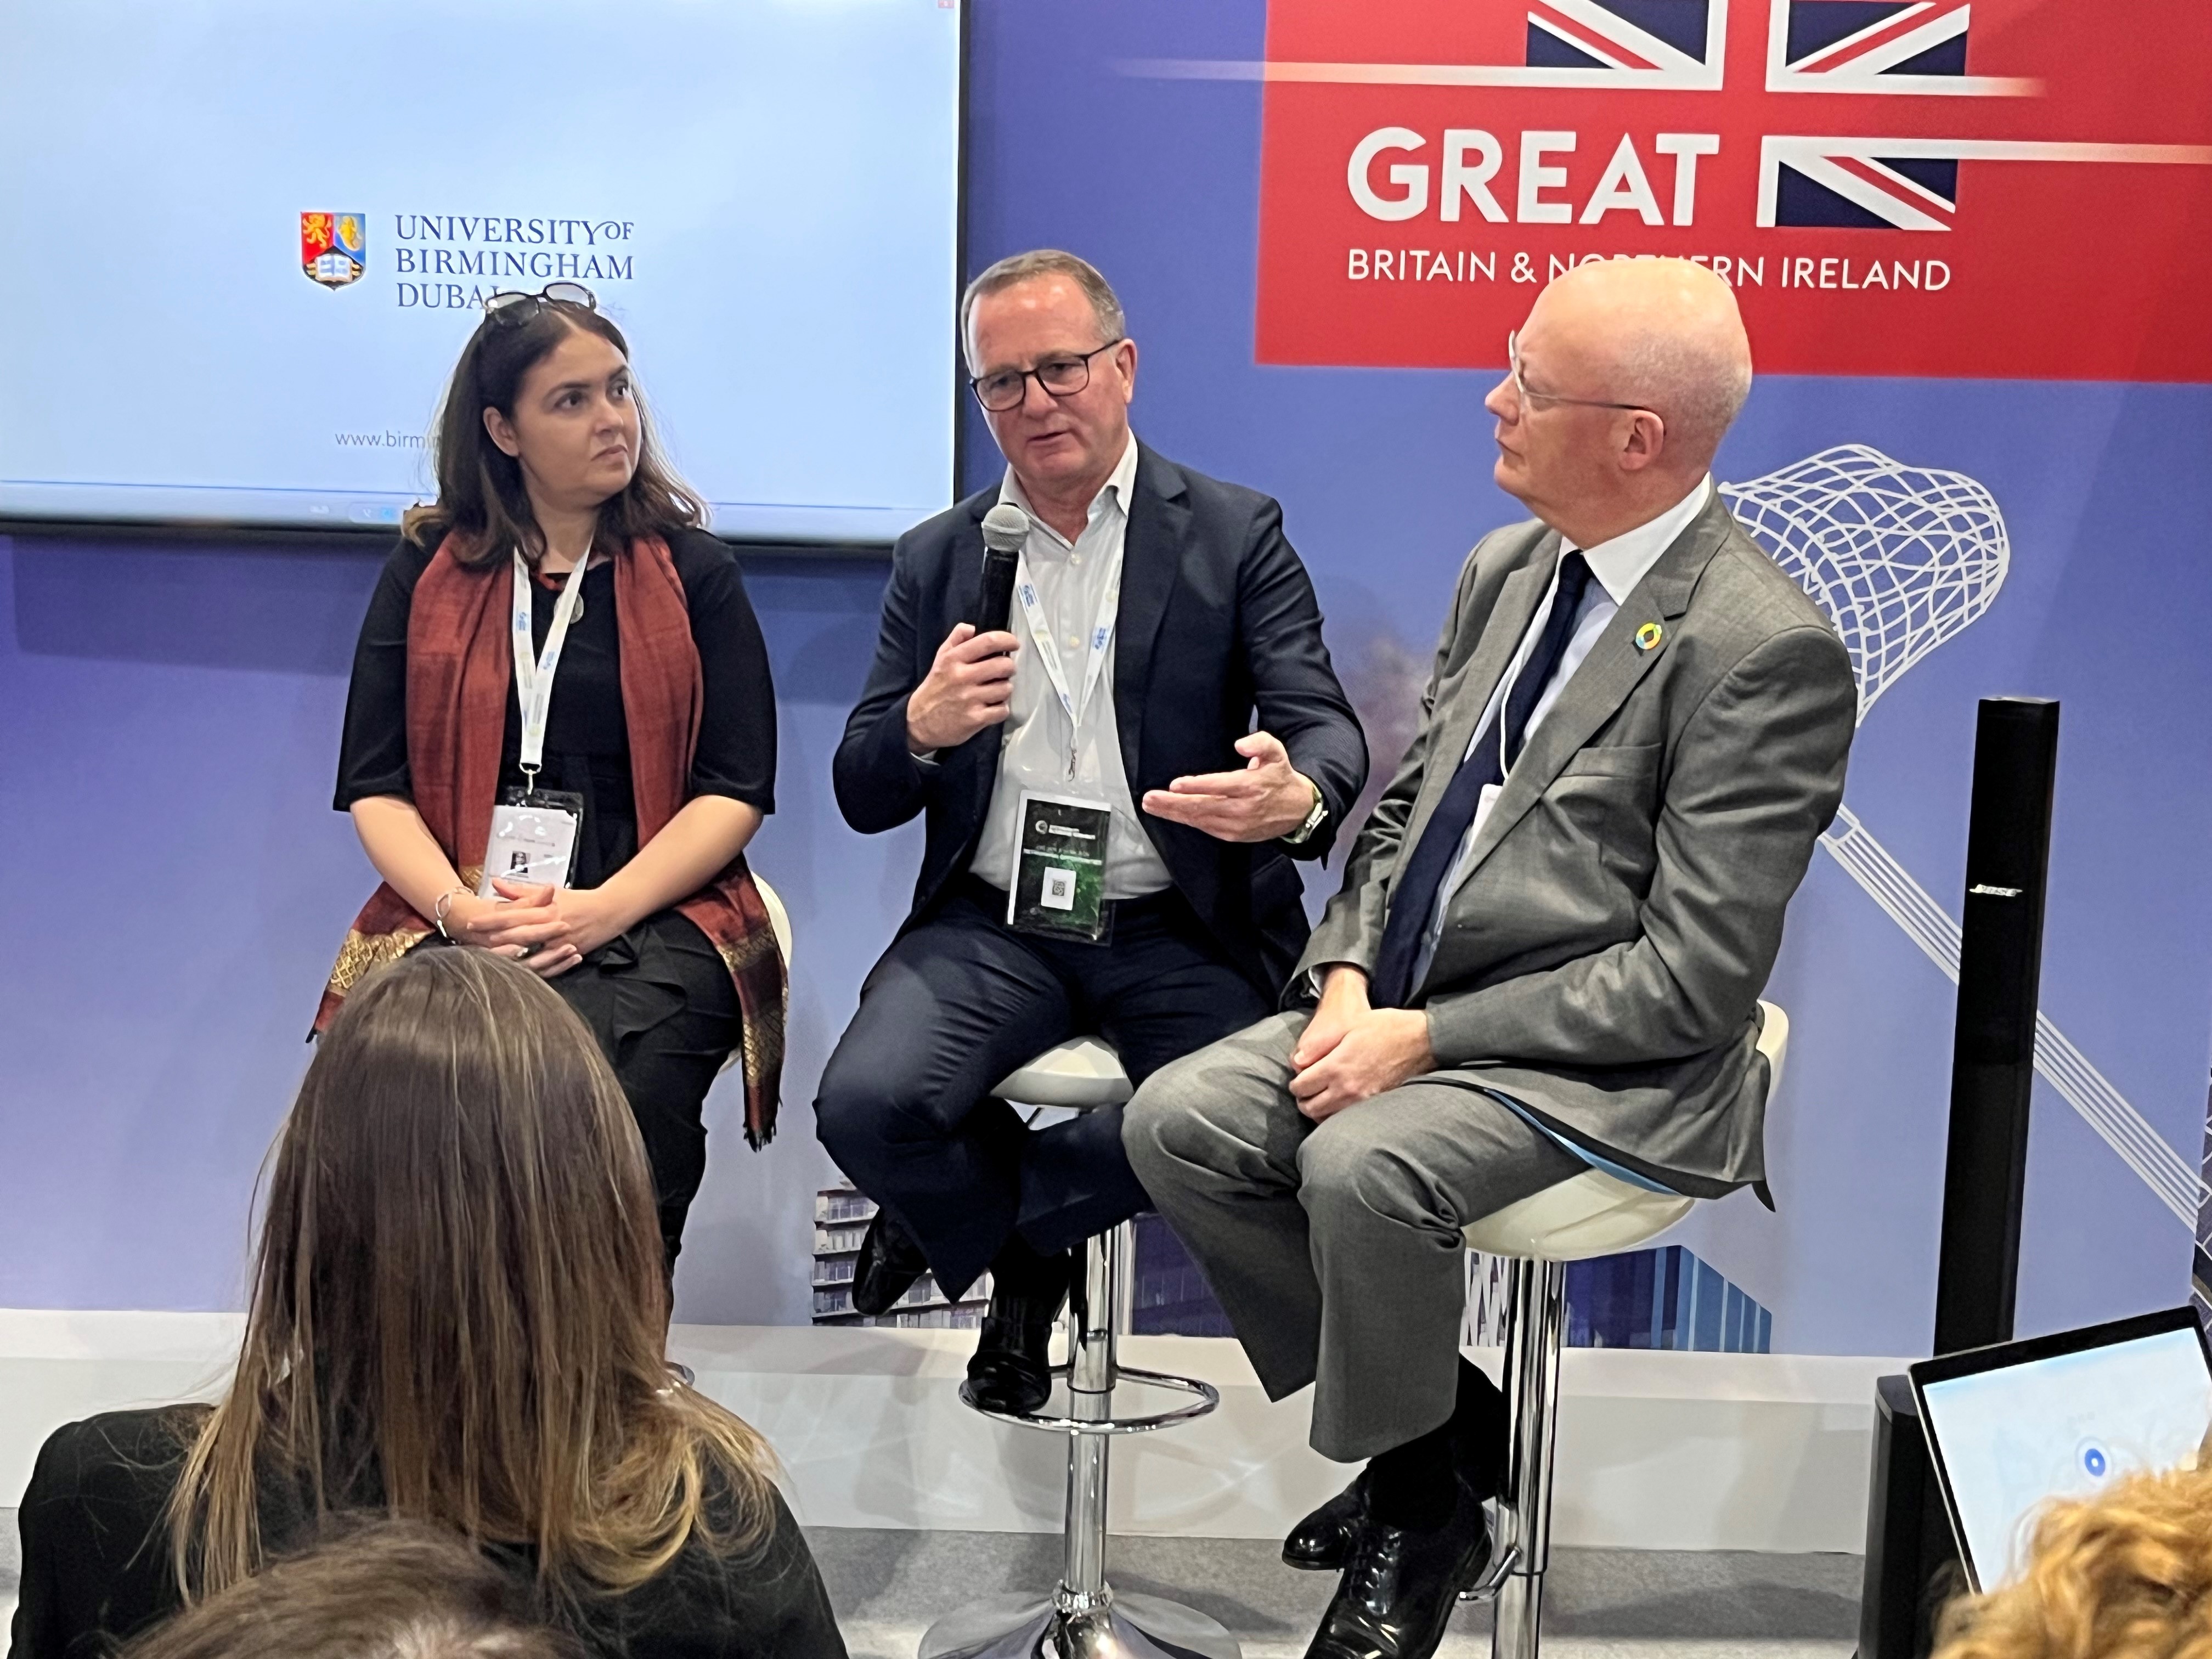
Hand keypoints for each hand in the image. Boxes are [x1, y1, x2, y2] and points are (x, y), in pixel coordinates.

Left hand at [470, 881, 628, 976]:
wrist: (609, 911)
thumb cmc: (578, 900)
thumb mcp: (551, 892)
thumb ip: (521, 890)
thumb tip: (496, 883)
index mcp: (545, 909)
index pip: (512, 915)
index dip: (491, 920)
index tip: (472, 922)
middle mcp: (551, 926)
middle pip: (517, 935)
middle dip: (494, 939)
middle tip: (473, 943)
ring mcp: (560, 942)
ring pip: (531, 952)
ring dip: (510, 955)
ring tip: (490, 958)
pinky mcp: (568, 953)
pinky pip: (548, 964)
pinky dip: (533, 967)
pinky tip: (518, 969)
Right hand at [906, 623, 1019, 751]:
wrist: (919, 721)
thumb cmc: (935, 687)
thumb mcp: (940, 659)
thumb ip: (956, 639)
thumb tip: (971, 627)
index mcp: (954, 659)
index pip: (987, 642)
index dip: (1007, 640)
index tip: (1014, 644)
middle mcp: (962, 677)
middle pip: (1003, 665)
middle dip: (1009, 667)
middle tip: (1004, 671)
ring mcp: (969, 699)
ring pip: (1006, 689)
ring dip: (1005, 690)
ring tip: (996, 691)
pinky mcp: (975, 718)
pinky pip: (1002, 710)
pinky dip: (1001, 709)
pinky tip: (992, 707)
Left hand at [1140, 731, 1317, 843]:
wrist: (1298, 810)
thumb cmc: (1280, 777)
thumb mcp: (1276, 752)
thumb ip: (1260, 742)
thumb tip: (1240, 744)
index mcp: (1252, 787)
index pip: (1220, 786)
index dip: (1196, 786)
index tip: (1175, 785)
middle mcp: (1243, 809)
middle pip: (1203, 807)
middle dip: (1173, 803)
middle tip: (1150, 799)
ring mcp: (1238, 825)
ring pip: (1200, 820)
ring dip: (1174, 814)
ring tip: (1152, 806)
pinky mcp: (1234, 835)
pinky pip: (1206, 828)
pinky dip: (1188, 821)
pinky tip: (1172, 814)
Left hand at [1288, 982, 1433, 1122]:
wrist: (1421, 1041)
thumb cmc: (1385, 1028)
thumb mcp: (1348, 1025)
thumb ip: (1318, 1045)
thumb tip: (1297, 1062)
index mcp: (1336, 1067)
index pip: (1301, 1087)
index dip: (1295, 1083)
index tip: (1299, 1078)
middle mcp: (1346, 1089)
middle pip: (1310, 1107)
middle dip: (1303, 1099)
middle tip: (1306, 1090)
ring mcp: (1361, 1101)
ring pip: (1326, 1118)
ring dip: (1318, 1110)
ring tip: (1320, 1097)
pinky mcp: (1374, 1106)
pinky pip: (1345, 1119)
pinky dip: (1336, 1116)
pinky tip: (1338, 1104)